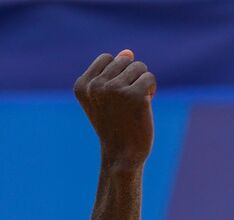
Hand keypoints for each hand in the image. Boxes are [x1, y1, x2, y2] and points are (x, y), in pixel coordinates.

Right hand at [73, 50, 155, 165]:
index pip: (107, 59)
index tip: (115, 97)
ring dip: (142, 83)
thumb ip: (112, 72)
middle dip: (131, 77)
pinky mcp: (135, 94)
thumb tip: (128, 51)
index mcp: (82, 85)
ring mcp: (114, 90)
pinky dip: (151, 89)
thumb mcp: (106, 97)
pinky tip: (145, 106)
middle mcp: (95, 86)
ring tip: (135, 104)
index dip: (117, 74)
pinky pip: (149, 77)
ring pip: (139, 66)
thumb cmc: (115, 125)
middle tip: (126, 104)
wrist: (122, 155)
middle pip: (124, 60)